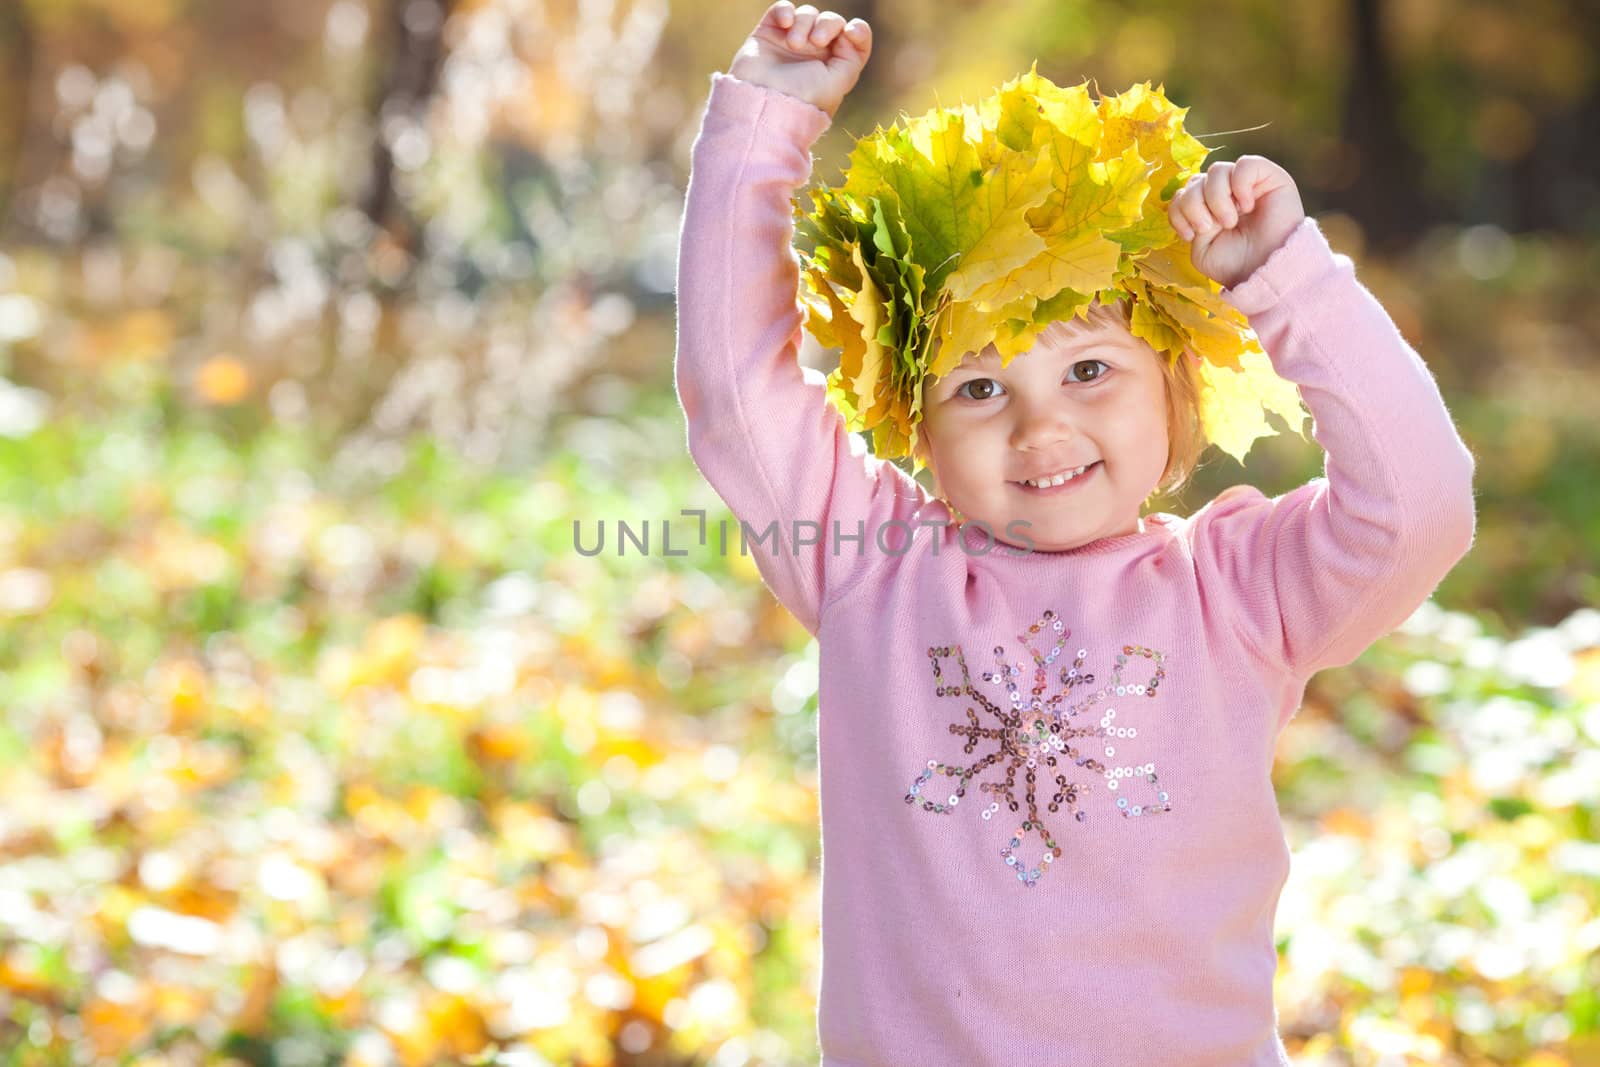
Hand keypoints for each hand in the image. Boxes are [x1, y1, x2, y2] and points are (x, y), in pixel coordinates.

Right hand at [727, 2, 873, 119]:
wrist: (763, 104)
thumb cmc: (803, 99)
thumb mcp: (839, 82)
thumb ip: (853, 55)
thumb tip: (847, 32)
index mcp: (834, 67)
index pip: (855, 40)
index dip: (858, 31)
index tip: (851, 32)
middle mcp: (814, 54)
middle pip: (832, 22)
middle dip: (828, 24)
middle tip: (817, 41)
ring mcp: (790, 43)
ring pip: (808, 14)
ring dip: (804, 24)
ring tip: (794, 45)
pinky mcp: (769, 34)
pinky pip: (782, 9)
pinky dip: (785, 11)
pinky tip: (785, 24)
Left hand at [1166, 155, 1305, 289]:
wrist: (1265, 271)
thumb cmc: (1236, 264)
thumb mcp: (1201, 249)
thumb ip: (1190, 221)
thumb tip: (1195, 195)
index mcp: (1208, 209)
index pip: (1183, 193)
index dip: (1179, 210)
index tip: (1189, 235)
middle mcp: (1226, 193)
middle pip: (1196, 180)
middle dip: (1194, 206)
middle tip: (1210, 227)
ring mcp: (1247, 184)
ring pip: (1217, 170)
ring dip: (1216, 198)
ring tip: (1230, 221)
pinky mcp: (1270, 177)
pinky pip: (1246, 164)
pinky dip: (1240, 184)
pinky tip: (1247, 206)